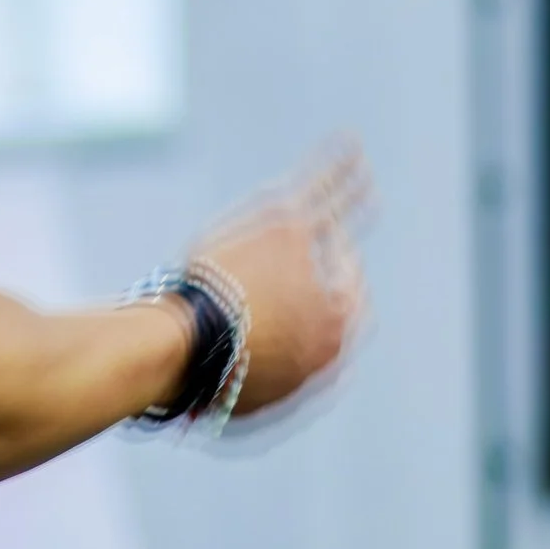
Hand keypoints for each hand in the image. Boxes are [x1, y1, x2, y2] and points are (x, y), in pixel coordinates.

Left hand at [187, 142, 369, 419]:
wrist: (188, 349)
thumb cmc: (204, 383)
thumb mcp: (245, 403)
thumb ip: (273, 385)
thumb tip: (278, 380)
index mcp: (330, 353)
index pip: (347, 319)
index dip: (331, 305)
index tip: (317, 294)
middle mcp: (336, 305)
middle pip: (344, 273)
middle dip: (336, 260)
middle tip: (324, 242)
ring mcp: (314, 261)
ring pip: (336, 223)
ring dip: (350, 197)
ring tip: (361, 178)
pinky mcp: (289, 228)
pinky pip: (321, 190)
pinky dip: (336, 167)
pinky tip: (348, 145)